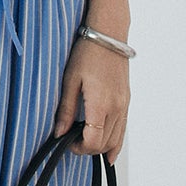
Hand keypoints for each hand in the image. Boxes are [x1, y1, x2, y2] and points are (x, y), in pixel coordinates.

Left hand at [52, 36, 130, 162]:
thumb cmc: (88, 53)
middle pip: (105, 144)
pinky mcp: (126, 101)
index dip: (79, 149)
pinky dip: (115, 141)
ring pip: (116, 140)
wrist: (108, 35)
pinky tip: (109, 149)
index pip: (94, 141)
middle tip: (72, 142)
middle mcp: (117, 107)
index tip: (68, 143)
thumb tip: (59, 132)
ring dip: (101, 146)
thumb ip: (65, 110)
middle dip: (88, 149)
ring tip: (85, 142)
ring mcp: (124, 105)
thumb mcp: (70, 81)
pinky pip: (123, 129)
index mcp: (101, 104)